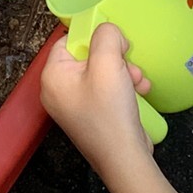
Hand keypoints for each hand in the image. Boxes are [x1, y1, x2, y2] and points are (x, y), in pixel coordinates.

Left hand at [40, 20, 154, 175]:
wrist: (125, 159)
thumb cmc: (110, 114)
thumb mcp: (108, 63)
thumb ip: (106, 36)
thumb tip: (109, 32)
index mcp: (52, 77)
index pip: (68, 41)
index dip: (93, 37)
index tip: (114, 42)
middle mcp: (59, 91)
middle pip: (88, 56)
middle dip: (115, 59)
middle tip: (129, 66)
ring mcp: (75, 106)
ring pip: (102, 73)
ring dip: (125, 73)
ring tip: (139, 83)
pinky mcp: (93, 116)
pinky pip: (107, 91)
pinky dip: (124, 88)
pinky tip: (139, 93)